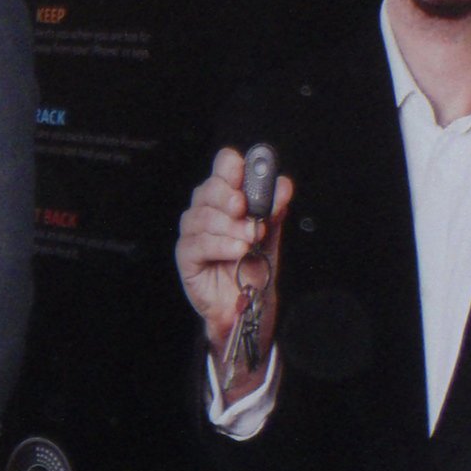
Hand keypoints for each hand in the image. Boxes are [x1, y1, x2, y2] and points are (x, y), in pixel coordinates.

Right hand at [174, 145, 290, 397]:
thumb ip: (276, 207)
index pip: (223, 167)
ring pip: (202, 216)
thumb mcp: (273, 232)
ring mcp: (193, 233)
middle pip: (209, 188)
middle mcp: (206, 211)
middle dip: (230, 197)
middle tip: (247, 210)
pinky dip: (220, 245)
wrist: (250, 304)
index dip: (231, 166)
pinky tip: (237, 250)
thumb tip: (283, 184)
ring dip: (230, 226)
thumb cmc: (257, 265)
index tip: (244, 171)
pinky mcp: (187, 257)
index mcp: (227, 198)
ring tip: (250, 239)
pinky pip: (197, 243)